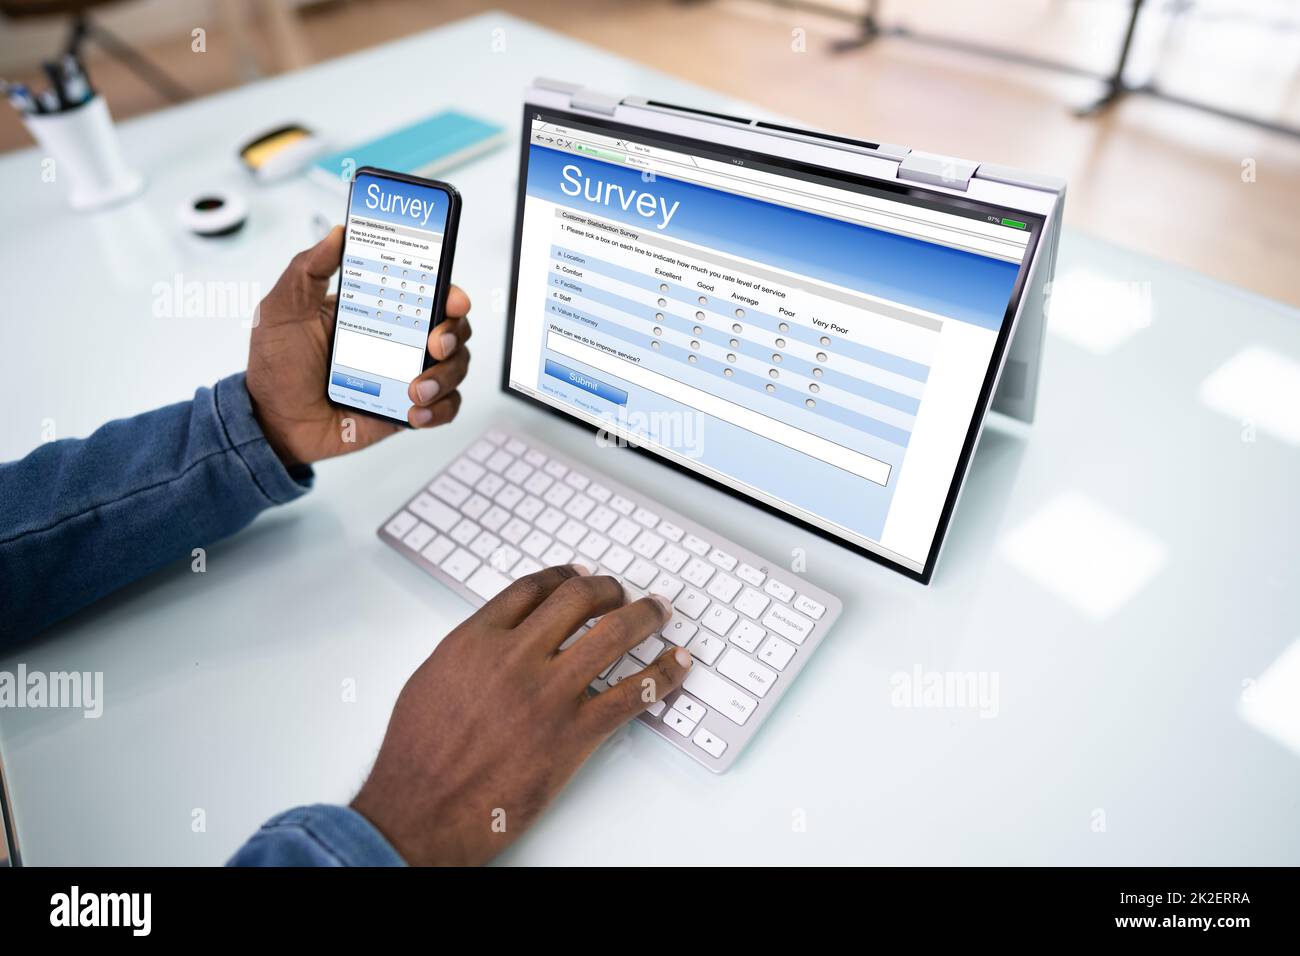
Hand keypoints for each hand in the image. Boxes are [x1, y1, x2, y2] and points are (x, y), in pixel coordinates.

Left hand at [245, 226, 472, 466]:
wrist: (274, 423)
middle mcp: (399, 339)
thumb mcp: (283, 309)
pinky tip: (415, 412)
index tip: (452, 299)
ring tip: (415, 390)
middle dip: (453, 334)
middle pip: (452, 328)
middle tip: (433, 346)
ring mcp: (406, 374)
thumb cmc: (277, 367)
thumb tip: (337, 233)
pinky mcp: (409, 408)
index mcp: (377, 310)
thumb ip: (307, 269)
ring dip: (445, 377)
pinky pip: (446, 406)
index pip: (426, 291)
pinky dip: (440, 408)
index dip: (449, 291)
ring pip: (455, 366)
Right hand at [350, 565, 692, 865]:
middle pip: (579, 599)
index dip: (564, 576)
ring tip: (659, 612)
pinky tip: (676, 665)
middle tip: (624, 593)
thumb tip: (500, 637)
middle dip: (610, 588)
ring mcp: (549, 694)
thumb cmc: (417, 756)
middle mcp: (516, 657)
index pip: (533, 589)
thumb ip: (470, 651)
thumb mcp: (432, 680)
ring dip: (645, 617)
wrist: (421, 811)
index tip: (579, 575)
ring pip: (614, 635)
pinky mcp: (574, 733)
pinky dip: (662, 675)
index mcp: (476, 640)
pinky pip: (632, 694)